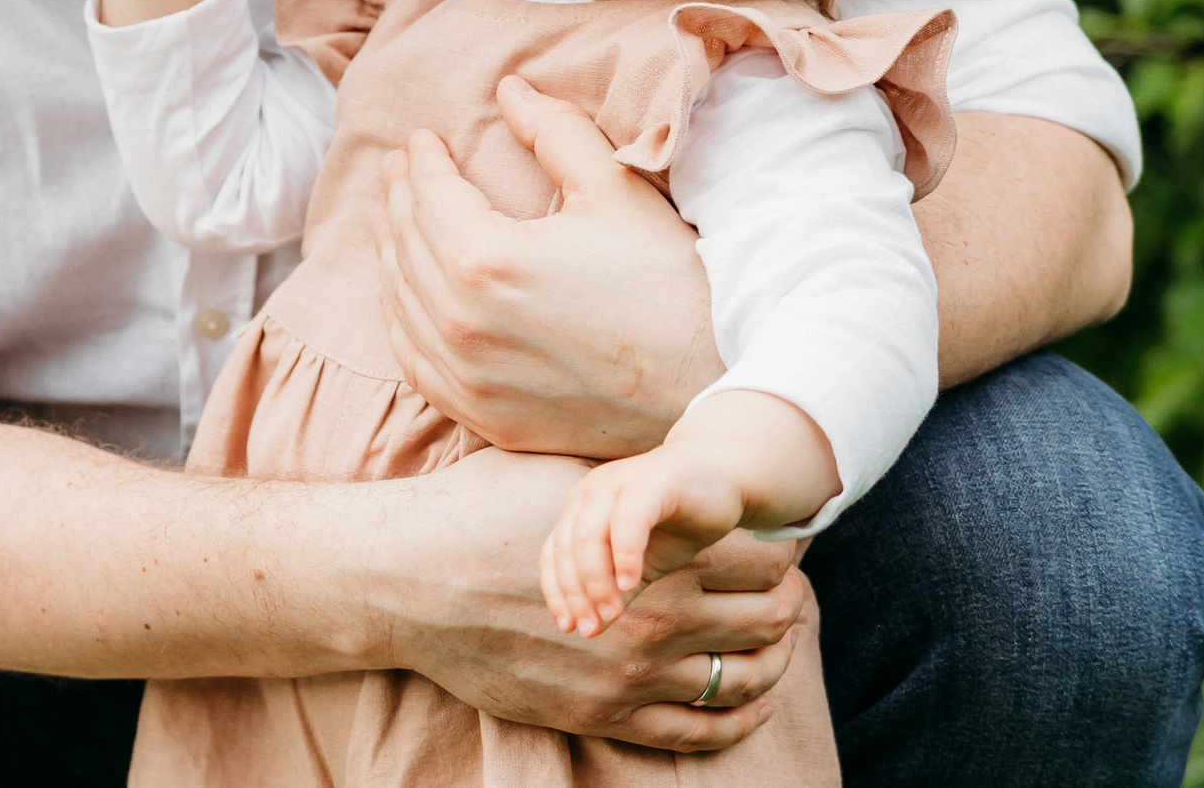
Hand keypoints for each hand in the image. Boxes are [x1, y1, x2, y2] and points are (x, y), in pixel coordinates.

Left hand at [374, 76, 721, 455]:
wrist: (710, 384)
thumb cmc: (668, 282)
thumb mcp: (615, 188)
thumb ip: (555, 131)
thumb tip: (510, 91)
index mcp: (485, 261)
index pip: (429, 196)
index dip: (422, 161)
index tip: (422, 140)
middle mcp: (462, 325)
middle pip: (406, 247)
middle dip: (399, 200)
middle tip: (399, 171)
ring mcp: (469, 379)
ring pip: (401, 305)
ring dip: (392, 256)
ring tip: (393, 223)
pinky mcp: (486, 417)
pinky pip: (417, 364)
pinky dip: (402, 323)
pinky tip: (404, 302)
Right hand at [378, 447, 807, 752]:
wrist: (411, 580)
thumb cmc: (481, 512)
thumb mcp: (566, 476)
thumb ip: (630, 484)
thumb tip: (671, 471)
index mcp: (655, 552)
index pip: (761, 557)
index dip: (784, 549)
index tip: (786, 544)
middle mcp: (657, 619)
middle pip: (766, 619)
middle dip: (789, 604)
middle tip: (792, 593)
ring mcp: (632, 675)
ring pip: (742, 679)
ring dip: (774, 662)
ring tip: (779, 644)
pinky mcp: (603, 715)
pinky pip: (698, 732)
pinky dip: (737, 720)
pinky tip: (749, 701)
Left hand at [539, 392, 838, 638]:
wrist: (724, 477)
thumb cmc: (679, 522)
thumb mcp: (644, 563)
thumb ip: (618, 590)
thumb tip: (593, 630)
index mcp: (582, 508)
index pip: (555, 554)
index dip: (557, 592)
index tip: (569, 627)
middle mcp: (593, 491)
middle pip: (568, 547)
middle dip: (577, 593)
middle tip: (592, 628)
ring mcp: (619, 482)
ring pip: (589, 535)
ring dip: (596, 580)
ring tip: (611, 614)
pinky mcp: (651, 481)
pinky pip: (628, 519)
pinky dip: (624, 554)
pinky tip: (631, 583)